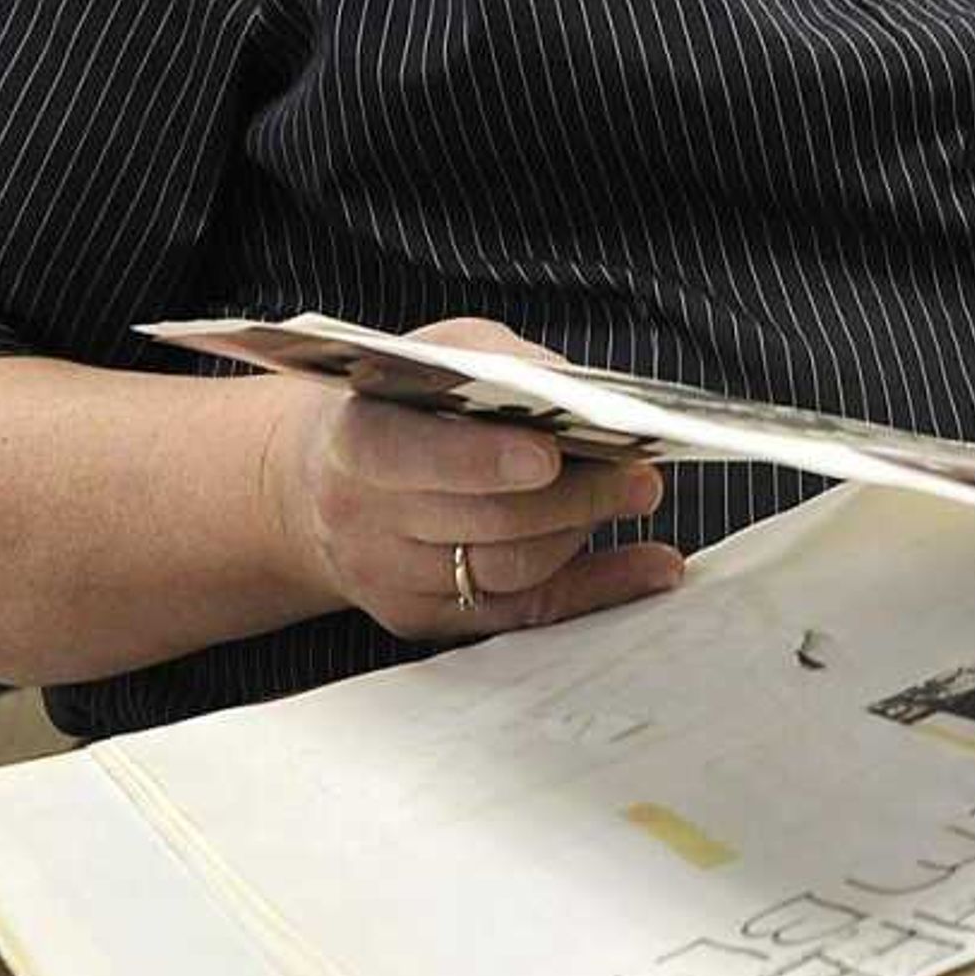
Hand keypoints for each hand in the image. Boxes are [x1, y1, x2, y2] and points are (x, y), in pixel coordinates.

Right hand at [259, 317, 681, 640]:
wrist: (322, 481)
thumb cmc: (402, 404)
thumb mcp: (439, 356)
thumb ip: (502, 365)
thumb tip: (583, 394)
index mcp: (355, 442)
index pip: (414, 457)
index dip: (482, 459)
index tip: (549, 454)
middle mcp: (364, 521)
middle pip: (483, 523)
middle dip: (573, 496)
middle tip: (639, 472)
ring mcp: (391, 579)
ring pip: (509, 570)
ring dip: (584, 530)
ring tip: (635, 492)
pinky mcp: (426, 618)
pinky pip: (525, 613)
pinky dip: (598, 589)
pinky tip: (652, 565)